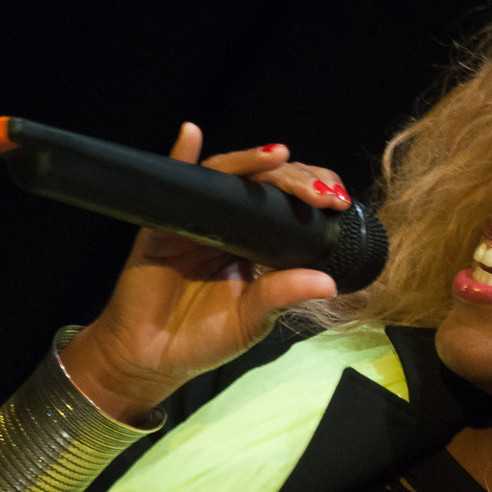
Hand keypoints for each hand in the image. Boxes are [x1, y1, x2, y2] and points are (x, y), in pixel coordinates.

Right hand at [60, 123, 350, 422]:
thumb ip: (283, 294)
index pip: (289, 204)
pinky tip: (191, 134)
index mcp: (256, 241)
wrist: (152, 357)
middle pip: (263, 184)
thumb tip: (328, 283)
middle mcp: (228, 223)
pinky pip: (172, 184)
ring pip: (225, 177)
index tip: (338, 202)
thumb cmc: (203, 337)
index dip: (313, 195)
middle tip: (320, 191)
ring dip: (252, 162)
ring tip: (279, 157)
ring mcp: (195, 219)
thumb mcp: (254, 318)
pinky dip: (181, 156)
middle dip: (295, 179)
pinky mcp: (161, 226)